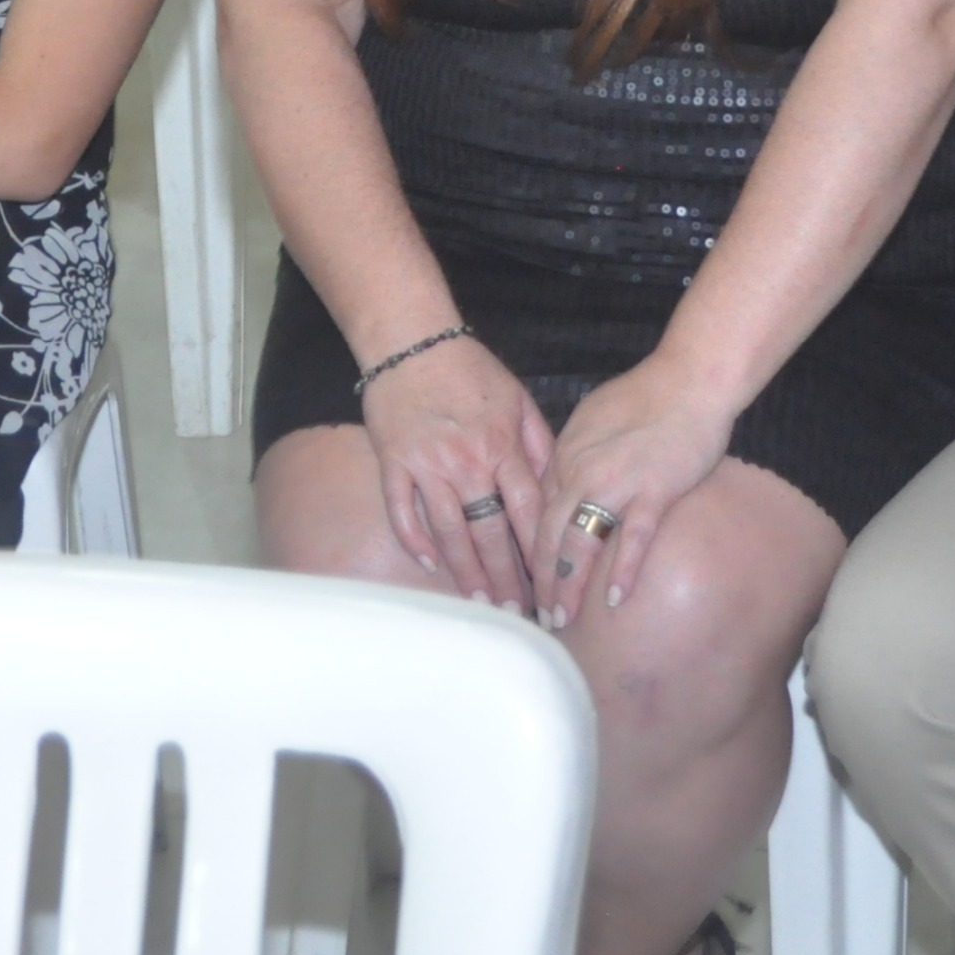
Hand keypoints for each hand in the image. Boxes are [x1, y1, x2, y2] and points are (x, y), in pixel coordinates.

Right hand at [358, 334, 555, 612]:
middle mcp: (467, 461)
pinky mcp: (394, 462)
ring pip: (449, 531)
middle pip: (490, 533)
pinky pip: (402, 511)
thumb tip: (560, 488)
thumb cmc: (470, 370)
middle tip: (517, 613)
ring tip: (481, 602)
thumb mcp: (518, 400)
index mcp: (503, 446)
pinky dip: (415, 540)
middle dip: (506, 578)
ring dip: (466, 571)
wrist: (412, 341)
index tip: (552, 584)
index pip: (528, 513)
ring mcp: (427, 464)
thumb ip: (540, 445)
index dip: (540, 554)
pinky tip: (430, 565)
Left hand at [536, 359, 736, 630]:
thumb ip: (574, 456)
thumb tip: (565, 485)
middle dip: (541, 582)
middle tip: (538, 616)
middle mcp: (580, 473)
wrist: (688, 381)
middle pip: (549, 537)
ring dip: (569, 587)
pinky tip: (615, 600)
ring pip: (580, 544)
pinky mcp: (653, 492)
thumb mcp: (591, 421)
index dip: (530, 553)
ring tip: (563, 619)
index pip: (536, 515)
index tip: (528, 583)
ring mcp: (616, 485)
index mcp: (564, 456)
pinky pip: (632, 540)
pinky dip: (621, 571)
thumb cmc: (644, 397)